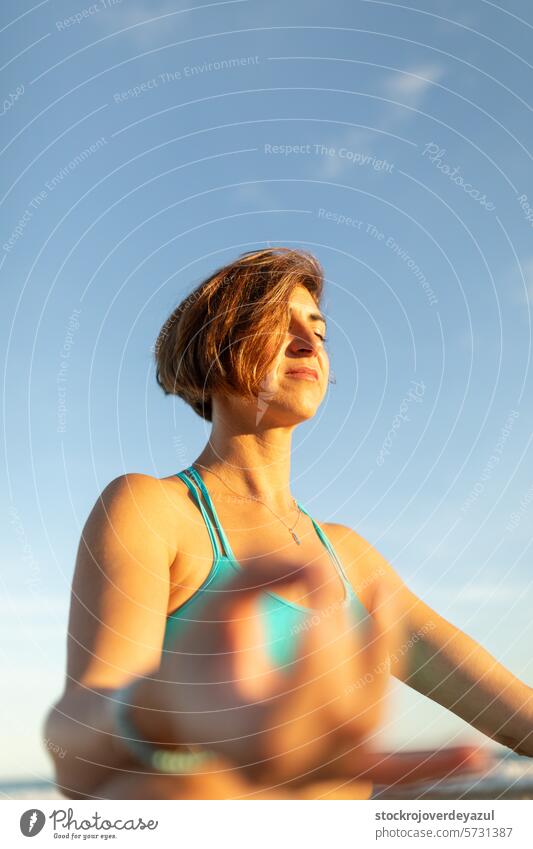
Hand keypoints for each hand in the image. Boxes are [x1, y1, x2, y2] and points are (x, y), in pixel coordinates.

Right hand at [158, 557, 490, 788]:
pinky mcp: (338, 768)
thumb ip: (263, 574)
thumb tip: (326, 565)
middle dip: (346, 640)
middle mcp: (289, 768)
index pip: (307, 693)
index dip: (324, 636)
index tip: (321, 582)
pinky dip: (432, 767)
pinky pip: (391, 772)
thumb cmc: (195, 656)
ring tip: (382, 594)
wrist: (183, 713)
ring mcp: (316, 774)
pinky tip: (478, 760)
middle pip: (348, 710)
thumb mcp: (219, 607)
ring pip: (369, 722)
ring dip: (379, 655)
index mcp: (251, 736)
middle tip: (330, 584)